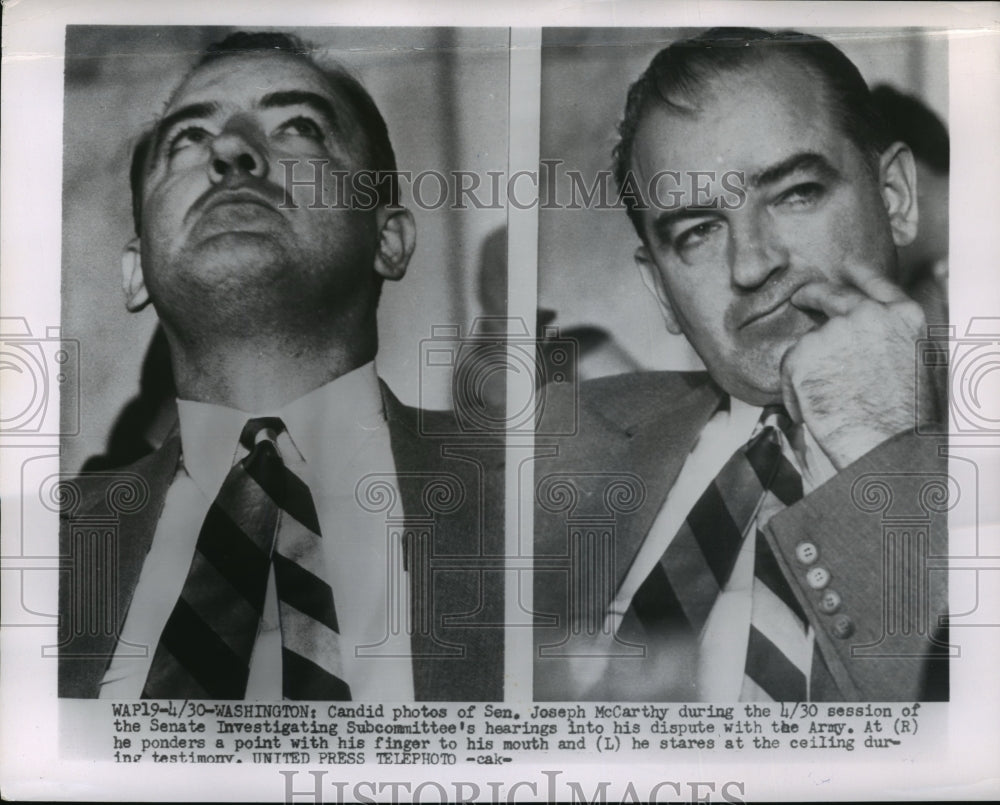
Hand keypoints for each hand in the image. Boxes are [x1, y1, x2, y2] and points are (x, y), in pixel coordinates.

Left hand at [780, 261, 935, 469]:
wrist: (887, 442)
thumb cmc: (907, 419)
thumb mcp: (919, 365)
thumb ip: (894, 340)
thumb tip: (874, 336)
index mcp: (904, 318)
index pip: (877, 284)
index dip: (859, 274)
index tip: (846, 266)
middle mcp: (869, 315)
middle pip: (832, 295)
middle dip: (813, 295)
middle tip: (800, 298)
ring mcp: (834, 331)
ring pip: (810, 341)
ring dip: (809, 368)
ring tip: (828, 402)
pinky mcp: (804, 353)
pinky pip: (789, 367)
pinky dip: (793, 390)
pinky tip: (811, 409)